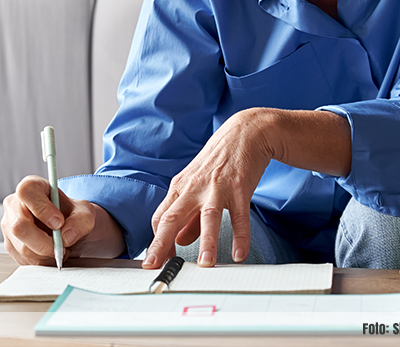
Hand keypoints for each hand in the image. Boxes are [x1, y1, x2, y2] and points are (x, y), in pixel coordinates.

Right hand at [1, 175, 125, 264]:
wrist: (68, 228)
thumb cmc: (71, 214)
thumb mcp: (84, 212)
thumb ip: (80, 221)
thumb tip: (66, 236)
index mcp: (31, 187)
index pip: (27, 193)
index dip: (42, 209)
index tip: (59, 222)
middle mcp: (14, 204)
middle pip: (19, 226)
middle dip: (44, 242)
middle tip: (62, 246)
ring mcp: (8, 226)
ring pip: (22, 247)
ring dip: (46, 254)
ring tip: (60, 249)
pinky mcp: (10, 245)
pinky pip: (24, 260)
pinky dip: (42, 261)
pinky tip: (51, 253)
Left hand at [144, 108, 275, 268]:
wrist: (244, 133)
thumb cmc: (218, 161)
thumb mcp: (197, 184)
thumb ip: (188, 215)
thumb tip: (178, 241)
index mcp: (180, 186)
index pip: (160, 217)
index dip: (156, 240)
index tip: (155, 262)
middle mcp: (194, 187)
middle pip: (173, 216)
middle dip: (162, 243)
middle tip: (155, 266)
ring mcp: (217, 187)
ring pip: (208, 217)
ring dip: (206, 242)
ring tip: (205, 265)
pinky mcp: (239, 188)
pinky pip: (240, 216)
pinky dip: (240, 236)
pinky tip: (239, 254)